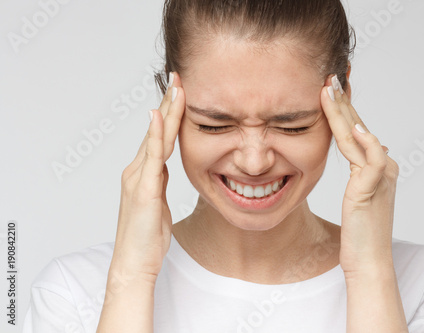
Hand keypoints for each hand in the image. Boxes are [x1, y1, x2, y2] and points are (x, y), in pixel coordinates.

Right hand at [111, 72, 184, 277]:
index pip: (159, 136)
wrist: (135, 263)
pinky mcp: (143, 190)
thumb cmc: (147, 237)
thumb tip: (164, 168)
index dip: (169, 113)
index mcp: (144, 174)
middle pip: (156, 130)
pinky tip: (159, 116)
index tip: (180, 92)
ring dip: (166, 111)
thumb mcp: (157, 204)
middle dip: (168, 102)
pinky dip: (155, 135)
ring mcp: (138, 178)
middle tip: (178, 77)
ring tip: (176, 87)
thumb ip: (158, 183)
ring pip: (155, 138)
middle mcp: (137, 170)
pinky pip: (151, 157)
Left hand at [321, 75, 398, 275]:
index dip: (342, 109)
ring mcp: (380, 175)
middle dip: (342, 100)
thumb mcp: (358, 197)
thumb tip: (360, 151)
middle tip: (328, 77)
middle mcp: (382, 165)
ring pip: (360, 136)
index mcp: (376, 166)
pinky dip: (365, 141)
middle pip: (358, 126)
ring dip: (344, 111)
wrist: (368, 260)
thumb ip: (359, 173)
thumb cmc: (359, 232)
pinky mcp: (374, 188)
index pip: (357, 130)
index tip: (328, 89)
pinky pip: (372, 159)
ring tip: (329, 88)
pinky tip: (355, 125)